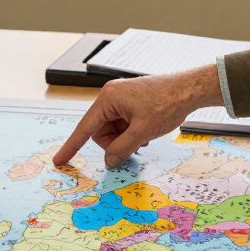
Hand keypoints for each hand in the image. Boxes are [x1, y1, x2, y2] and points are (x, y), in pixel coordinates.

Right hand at [53, 64, 221, 168]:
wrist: (190, 89)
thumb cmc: (167, 103)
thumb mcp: (142, 132)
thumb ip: (121, 149)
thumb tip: (109, 161)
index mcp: (108, 98)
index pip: (84, 127)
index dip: (72, 146)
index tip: (60, 160)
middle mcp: (112, 95)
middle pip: (100, 131)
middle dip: (114, 143)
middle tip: (133, 147)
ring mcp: (122, 98)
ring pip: (113, 129)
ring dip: (125, 138)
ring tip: (144, 138)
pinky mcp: (133, 101)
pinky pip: (123, 123)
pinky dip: (132, 132)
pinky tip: (146, 134)